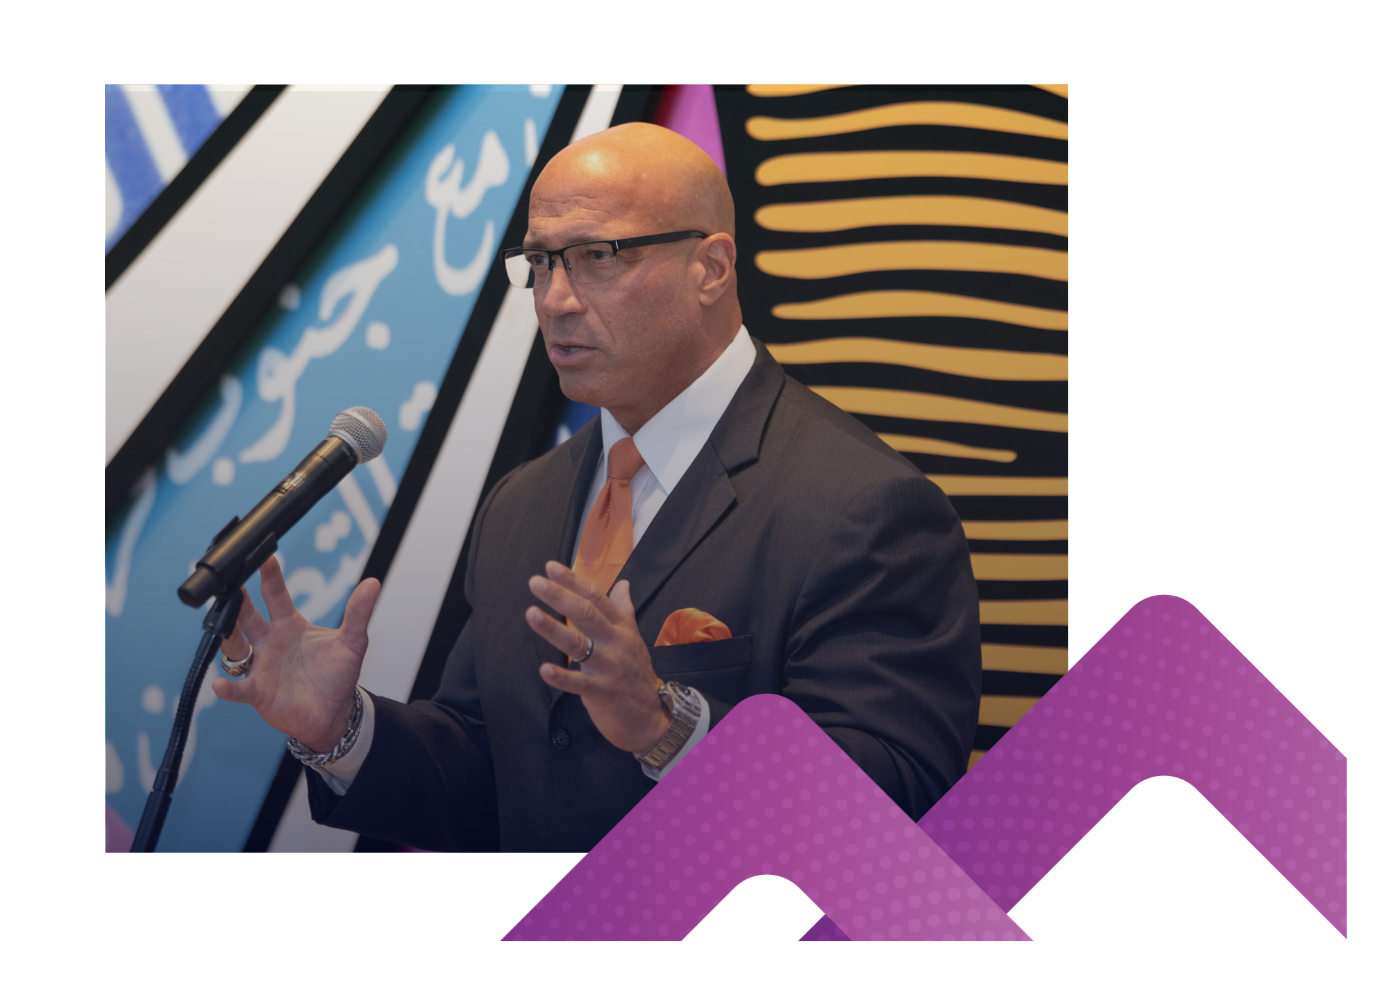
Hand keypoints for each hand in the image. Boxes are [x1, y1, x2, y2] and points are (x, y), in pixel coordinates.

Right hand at [211, 556, 380, 751]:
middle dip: (238, 600)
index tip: (265, 555)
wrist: (334, 713)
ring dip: (228, 637)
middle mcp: (269, 642)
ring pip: (235, 647)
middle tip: (230, 584)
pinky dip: (228, 687)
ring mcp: (260, 666)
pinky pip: (238, 688)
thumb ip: (358, 613)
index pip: (275, 594)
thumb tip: (373, 583)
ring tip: (225, 627)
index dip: (269, 576)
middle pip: (246, 616)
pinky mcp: (258, 692)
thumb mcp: (353, 642)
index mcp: (289, 625)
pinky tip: (220, 685)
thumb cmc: (338, 675)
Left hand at [525, 561, 670, 755]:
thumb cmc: (637, 676)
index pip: (596, 598)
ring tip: (532, 613)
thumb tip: (622, 584)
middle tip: (536, 583)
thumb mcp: (633, 639)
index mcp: (621, 628)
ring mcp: (610, 668)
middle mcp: (617, 643)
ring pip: (580, 645)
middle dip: (560, 597)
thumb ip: (624, 610)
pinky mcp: (604, 693)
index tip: (551, 568)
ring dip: (554, 629)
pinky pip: (580, 684)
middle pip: (587, 615)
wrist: (652, 717)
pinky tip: (544, 669)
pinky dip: (562, 677)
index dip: (573, 582)